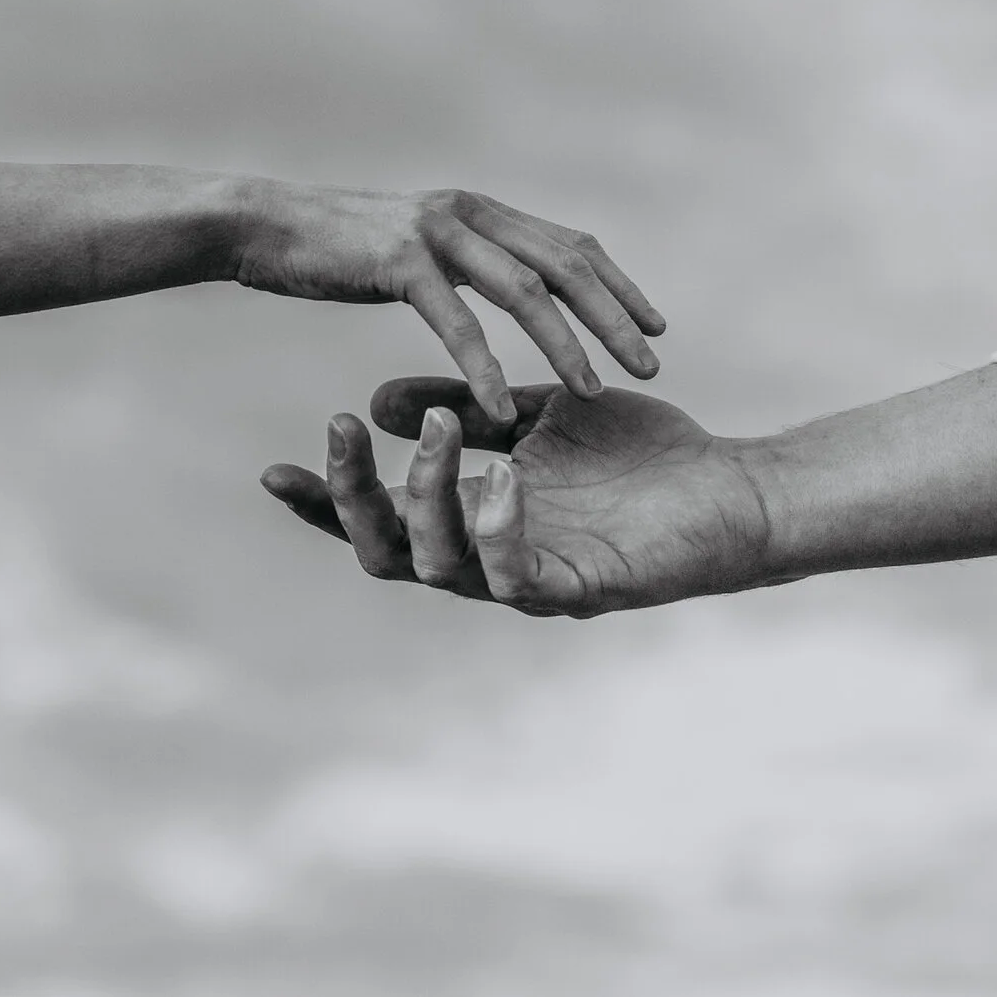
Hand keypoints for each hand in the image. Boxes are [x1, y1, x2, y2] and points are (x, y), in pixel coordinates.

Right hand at [232, 185, 663, 423]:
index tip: (656, 327)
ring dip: (566, 343)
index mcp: (481, 210)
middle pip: (566, 263)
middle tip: (653, 363)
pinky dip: (486, 368)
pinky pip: (458, 322)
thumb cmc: (336, 246)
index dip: (619, 285)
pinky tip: (505, 410)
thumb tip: (510, 285)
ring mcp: (437, 232)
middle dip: (615, 316)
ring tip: (595, 392)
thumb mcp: (419, 246)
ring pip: (524, 291)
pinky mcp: (400, 262)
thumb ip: (468, 258)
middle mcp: (470, 212)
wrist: (261, 225)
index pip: (571, 245)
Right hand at [259, 376, 775, 616]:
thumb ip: (460, 408)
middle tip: (337, 429)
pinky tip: (502, 474)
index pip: (378, 516)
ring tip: (437, 431)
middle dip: (353, 495)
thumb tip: (380, 403)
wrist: (726, 491)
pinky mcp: (575, 592)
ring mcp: (526, 582)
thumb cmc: (635, 457)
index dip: (322, 502)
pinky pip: (516, 572)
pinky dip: (499, 524)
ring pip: (439, 564)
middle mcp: (486, 560)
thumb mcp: (532, 415)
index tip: (270, 469)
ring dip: (428, 493)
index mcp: (470, 520)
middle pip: (386, 551)